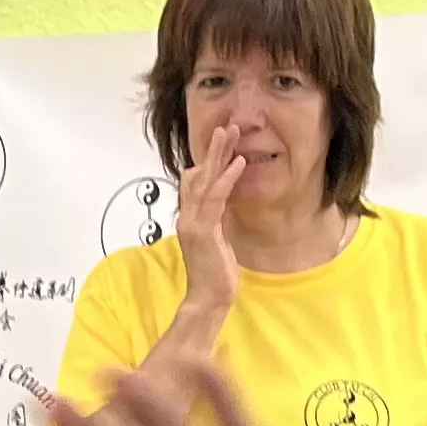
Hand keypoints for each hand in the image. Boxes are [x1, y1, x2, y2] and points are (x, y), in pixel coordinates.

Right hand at [172, 130, 248, 317]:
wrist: (207, 299)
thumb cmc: (214, 275)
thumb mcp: (217, 241)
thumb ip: (216, 221)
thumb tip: (222, 206)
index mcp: (191, 218)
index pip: (197, 182)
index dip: (208, 161)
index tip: (222, 143)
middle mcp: (188, 217)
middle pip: (198, 174)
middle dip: (213, 150)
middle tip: (226, 127)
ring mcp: (193, 222)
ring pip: (204, 180)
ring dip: (218, 154)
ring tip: (230, 132)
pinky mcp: (203, 230)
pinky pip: (216, 198)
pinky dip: (227, 178)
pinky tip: (239, 162)